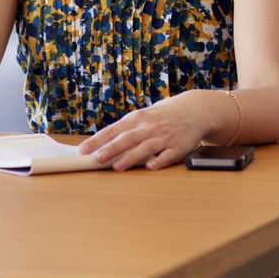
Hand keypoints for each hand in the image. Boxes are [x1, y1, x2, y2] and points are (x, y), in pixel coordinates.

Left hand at [78, 92, 208, 170]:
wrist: (195, 110)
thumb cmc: (163, 116)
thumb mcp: (144, 116)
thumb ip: (127, 130)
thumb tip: (102, 145)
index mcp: (138, 118)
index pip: (113, 130)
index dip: (98, 140)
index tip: (83, 150)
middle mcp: (149, 126)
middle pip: (127, 138)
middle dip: (111, 148)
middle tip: (96, 158)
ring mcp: (164, 136)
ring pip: (145, 147)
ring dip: (130, 157)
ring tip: (117, 167)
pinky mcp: (178, 147)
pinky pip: (167, 155)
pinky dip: (158, 161)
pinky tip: (150, 167)